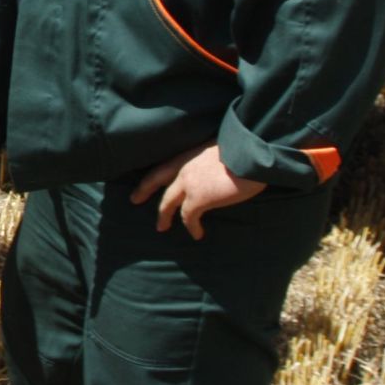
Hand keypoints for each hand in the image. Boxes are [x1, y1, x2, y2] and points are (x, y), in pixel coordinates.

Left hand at [130, 142, 266, 239]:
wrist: (251, 155)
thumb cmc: (243, 150)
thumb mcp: (219, 150)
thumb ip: (208, 161)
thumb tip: (214, 172)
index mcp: (188, 154)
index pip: (163, 164)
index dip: (152, 172)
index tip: (142, 179)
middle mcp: (183, 167)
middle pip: (155, 180)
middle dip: (143, 190)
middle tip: (134, 200)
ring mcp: (188, 184)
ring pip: (167, 203)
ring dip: (163, 216)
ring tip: (161, 227)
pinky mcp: (198, 199)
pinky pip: (189, 217)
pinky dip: (191, 227)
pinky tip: (196, 234)